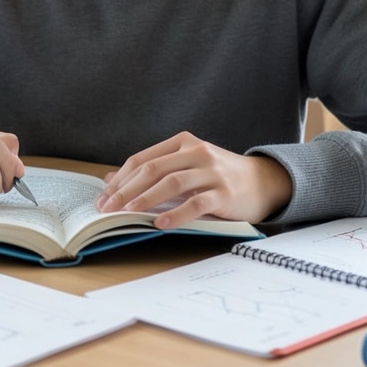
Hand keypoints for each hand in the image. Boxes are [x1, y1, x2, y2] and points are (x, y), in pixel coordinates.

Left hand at [95, 131, 291, 228]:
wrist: (264, 181)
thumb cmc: (218, 176)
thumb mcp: (185, 166)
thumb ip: (152, 171)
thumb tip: (110, 179)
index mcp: (182, 143)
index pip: (142, 159)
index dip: (120, 179)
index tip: (103, 198)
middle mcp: (196, 152)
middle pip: (152, 169)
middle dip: (125, 191)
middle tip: (107, 209)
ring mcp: (212, 171)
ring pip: (171, 183)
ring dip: (145, 199)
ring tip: (128, 214)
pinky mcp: (224, 192)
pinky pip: (196, 203)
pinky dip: (175, 214)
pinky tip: (159, 223)